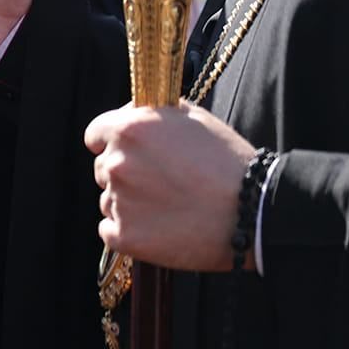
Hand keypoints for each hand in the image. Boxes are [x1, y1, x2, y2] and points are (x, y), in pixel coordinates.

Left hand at [86, 104, 256, 271]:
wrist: (253, 212)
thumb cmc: (228, 161)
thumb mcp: (193, 117)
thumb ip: (152, 112)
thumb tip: (129, 113)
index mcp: (128, 130)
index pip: (95, 134)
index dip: (109, 142)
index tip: (125, 151)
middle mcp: (116, 163)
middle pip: (102, 168)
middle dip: (126, 173)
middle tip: (161, 183)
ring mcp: (118, 201)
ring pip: (109, 200)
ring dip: (130, 202)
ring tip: (169, 206)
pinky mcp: (125, 236)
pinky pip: (111, 230)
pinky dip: (129, 230)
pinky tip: (159, 227)